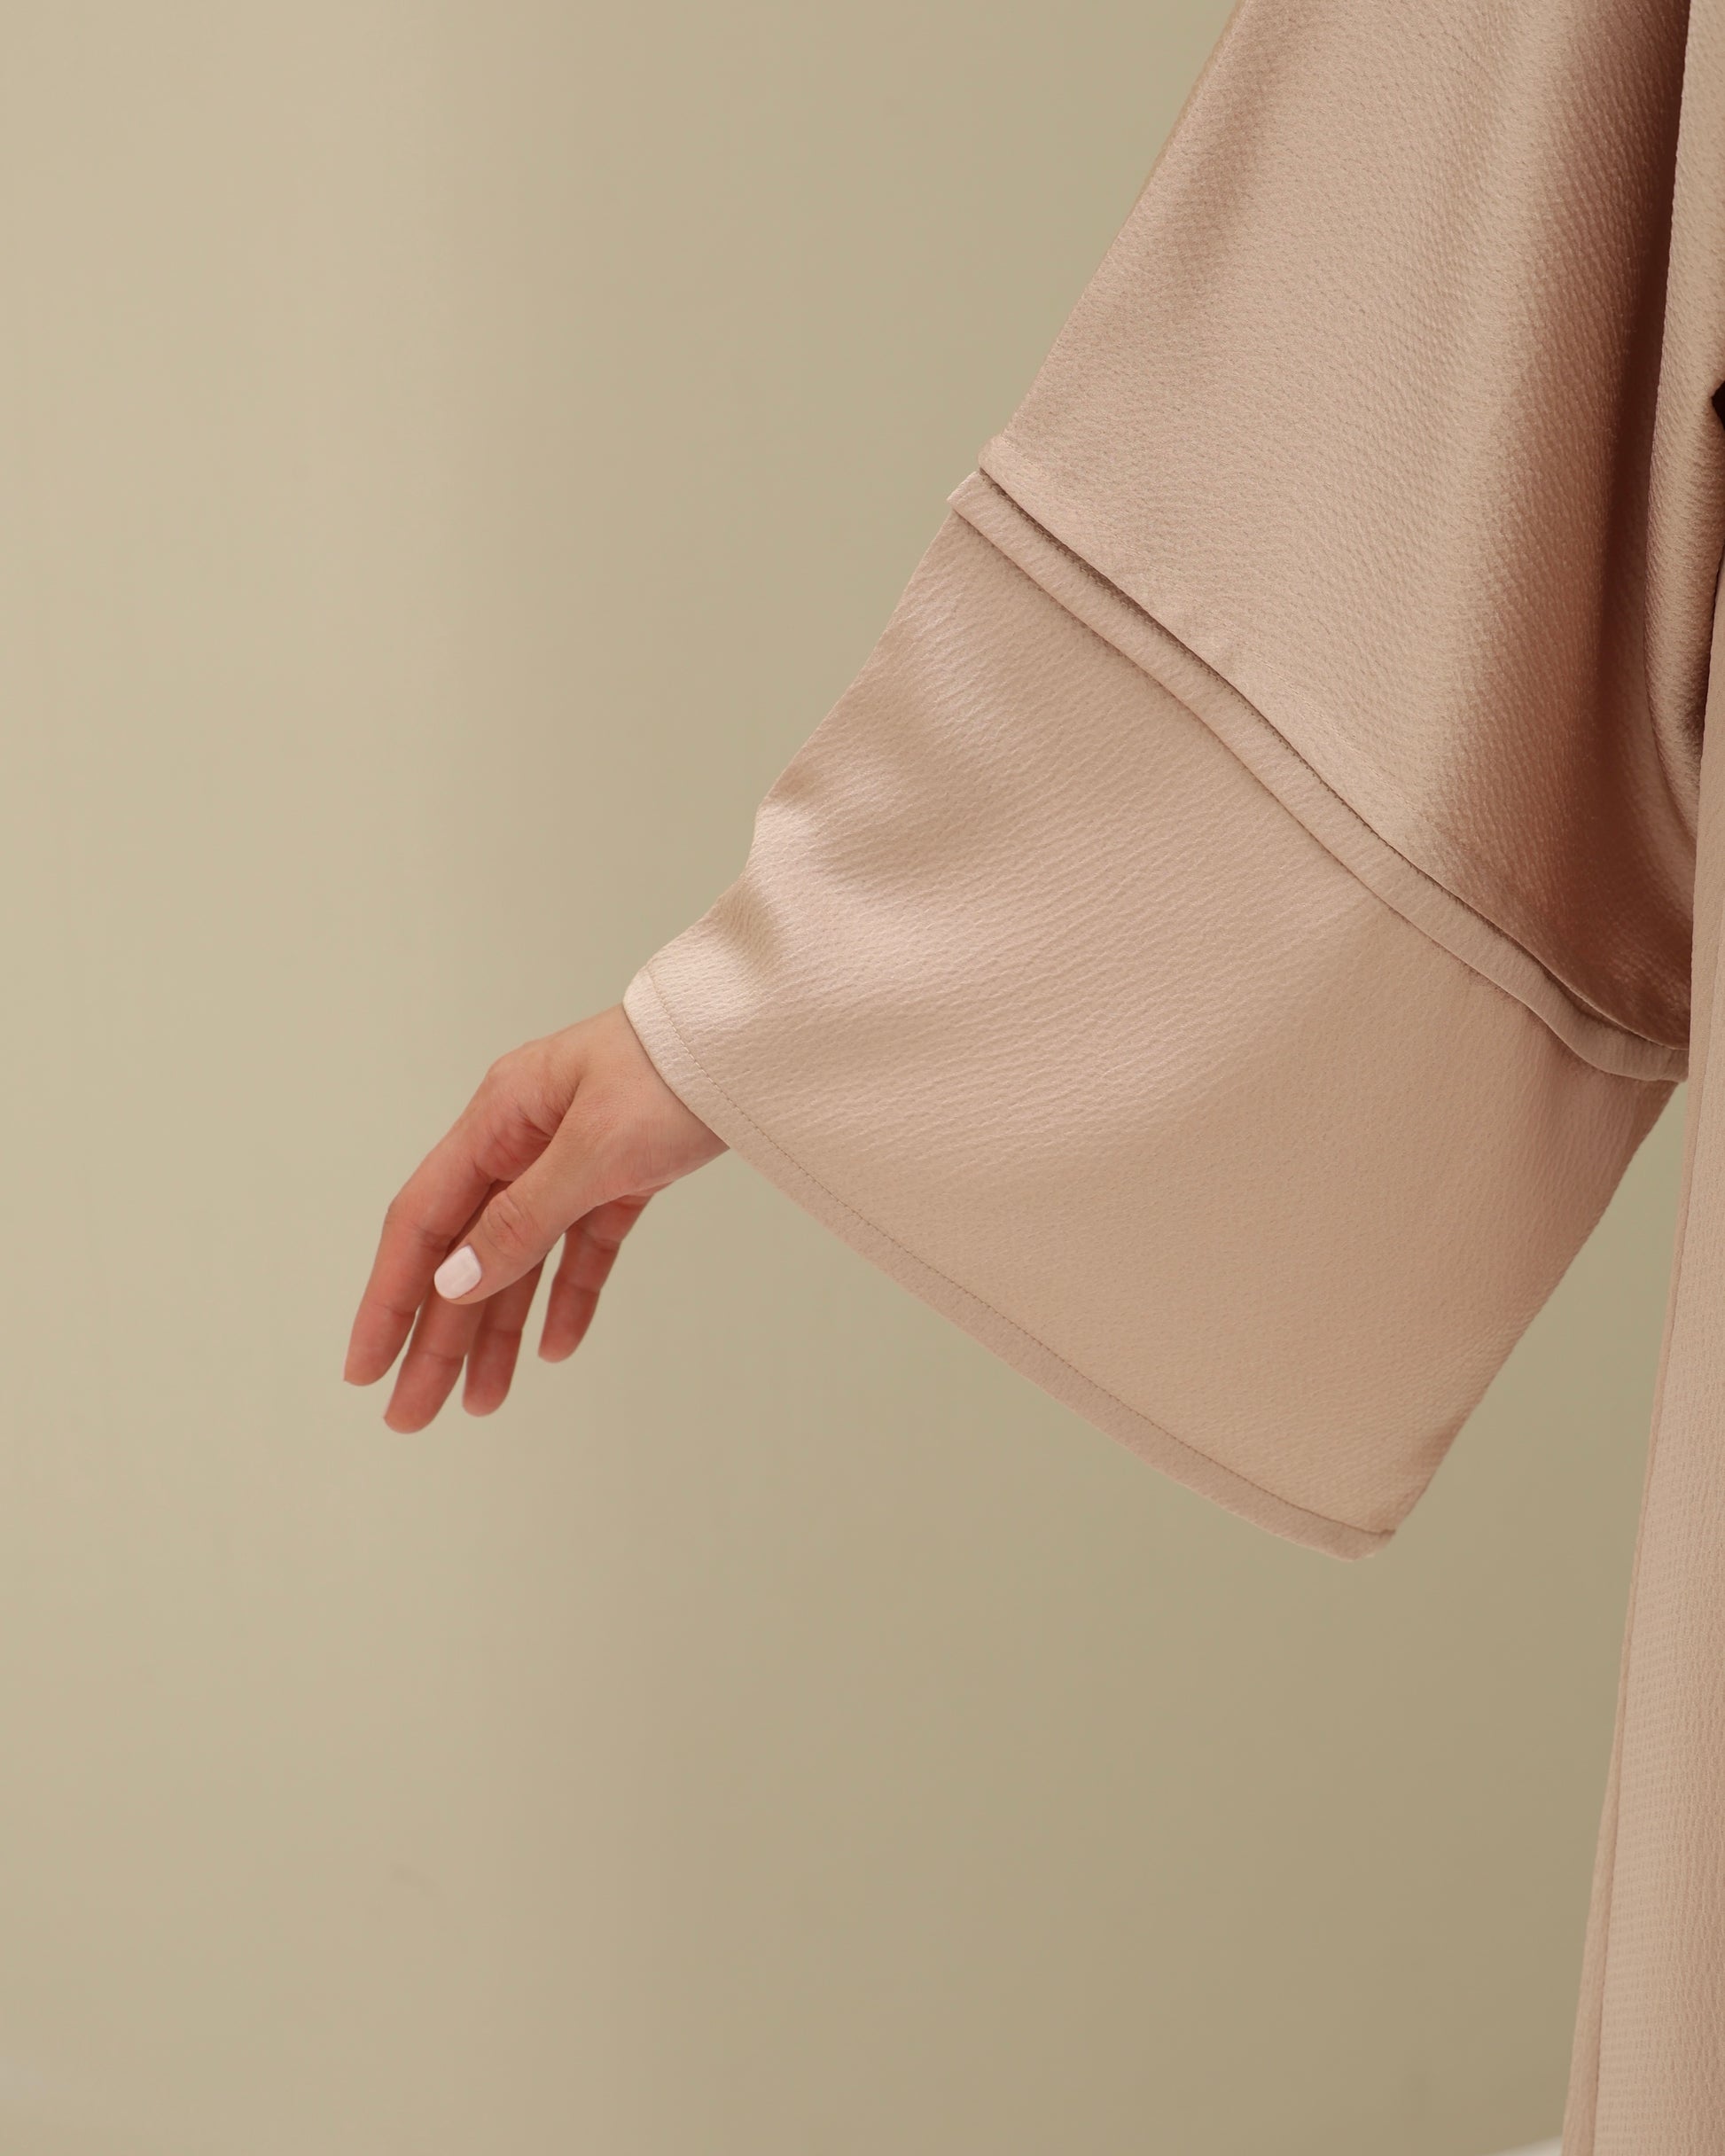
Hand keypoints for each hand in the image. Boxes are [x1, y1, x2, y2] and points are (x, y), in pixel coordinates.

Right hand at [344, 1003, 725, 1430]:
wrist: (755, 1041)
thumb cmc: (672, 1069)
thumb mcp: (595, 1149)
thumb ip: (524, 1219)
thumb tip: (453, 1285)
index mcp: (498, 1119)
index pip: (423, 1224)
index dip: (389, 1299)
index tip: (365, 1369)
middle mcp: (523, 1139)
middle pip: (466, 1254)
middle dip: (437, 1338)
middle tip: (411, 1417)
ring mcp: (572, 1158)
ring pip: (521, 1259)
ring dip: (497, 1332)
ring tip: (480, 1404)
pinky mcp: (623, 1174)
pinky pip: (581, 1246)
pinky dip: (568, 1295)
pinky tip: (556, 1347)